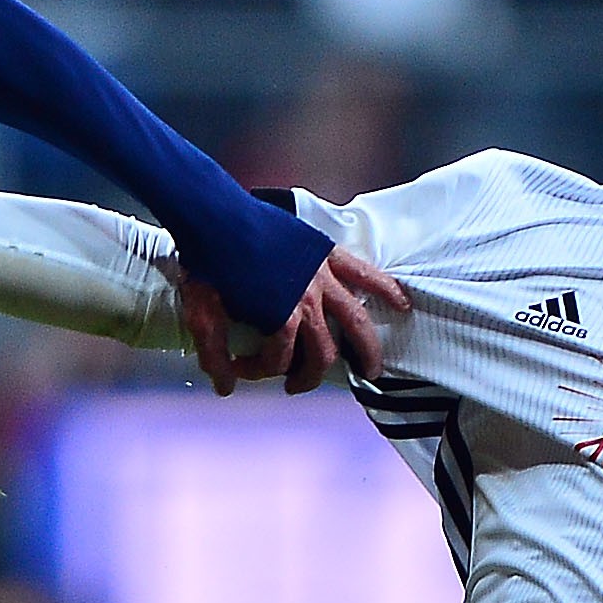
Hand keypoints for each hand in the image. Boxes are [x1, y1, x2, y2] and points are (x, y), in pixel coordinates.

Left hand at [183, 244, 412, 396]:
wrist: (214, 214)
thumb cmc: (205, 263)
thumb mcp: (201, 314)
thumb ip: (215, 354)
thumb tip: (225, 388)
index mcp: (279, 317)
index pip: (278, 361)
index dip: (257, 370)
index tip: (237, 366)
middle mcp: (308, 301)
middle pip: (322, 352)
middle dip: (308, 375)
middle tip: (295, 384)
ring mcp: (323, 276)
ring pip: (356, 322)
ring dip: (366, 351)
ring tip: (370, 370)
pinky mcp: (327, 253)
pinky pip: (365, 274)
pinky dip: (386, 290)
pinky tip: (401, 304)